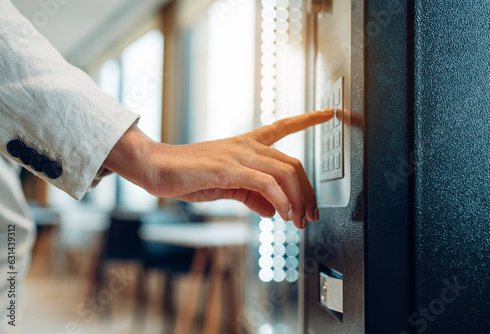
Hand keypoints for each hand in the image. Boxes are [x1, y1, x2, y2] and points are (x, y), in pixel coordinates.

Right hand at [103, 110, 333, 228]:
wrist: (157, 168)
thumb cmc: (188, 174)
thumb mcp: (228, 187)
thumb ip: (252, 196)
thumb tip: (274, 210)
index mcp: (247, 145)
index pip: (283, 126)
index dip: (307, 118)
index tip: (328, 112)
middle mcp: (247, 145)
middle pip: (293, 163)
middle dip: (309, 192)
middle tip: (311, 215)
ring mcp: (238, 155)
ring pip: (285, 172)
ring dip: (298, 200)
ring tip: (299, 220)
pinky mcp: (228, 168)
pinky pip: (265, 183)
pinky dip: (281, 200)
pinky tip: (284, 215)